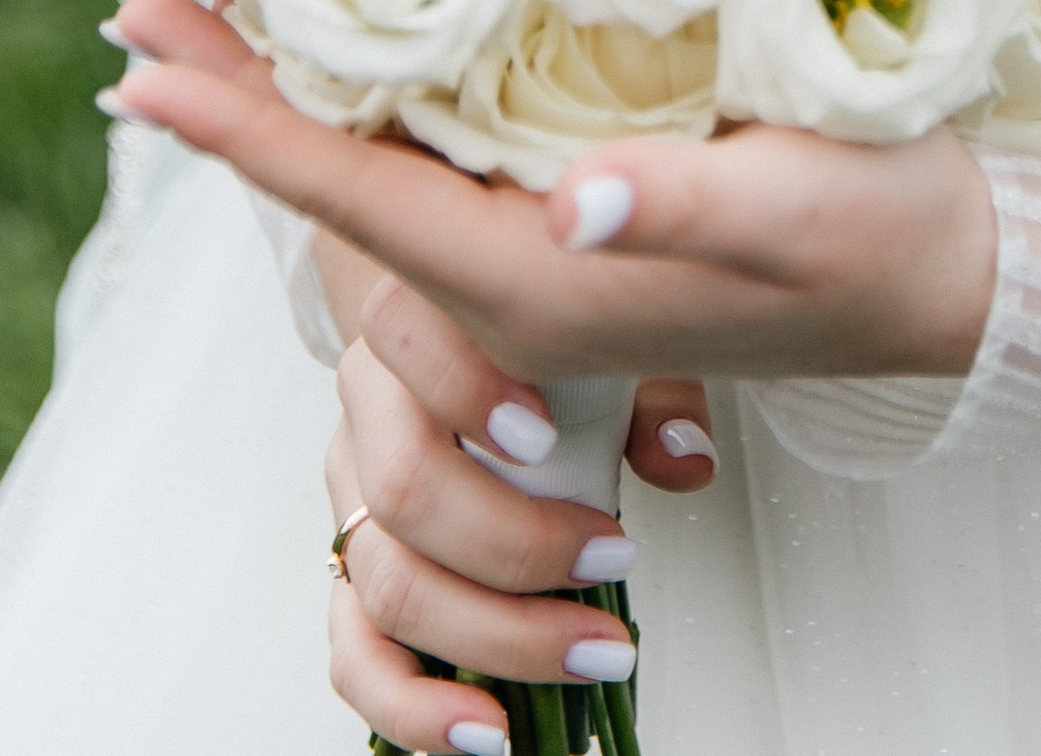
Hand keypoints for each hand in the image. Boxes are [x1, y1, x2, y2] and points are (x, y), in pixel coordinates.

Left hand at [103, 0, 997, 383]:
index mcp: (546, 282)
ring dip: (292, 91)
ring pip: (382, 168)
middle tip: (141, 7)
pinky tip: (353, 41)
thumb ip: (680, 204)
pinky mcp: (576, 216)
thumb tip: (572, 196)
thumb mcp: (795, 208)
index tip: (149, 73)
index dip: (252, 130)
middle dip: (238, 97)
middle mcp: (519, 278)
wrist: (947, 279)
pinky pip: (435, 159)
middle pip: (344, 181)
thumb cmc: (878, 239)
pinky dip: (368, 95)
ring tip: (216, 8)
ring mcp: (543, 253)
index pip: (363, 199)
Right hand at [322, 275, 713, 754]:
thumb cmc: (543, 343)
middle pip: (407, 492)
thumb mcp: (606, 335)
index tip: (544, 438)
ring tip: (588, 654)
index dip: (468, 391)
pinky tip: (489, 727)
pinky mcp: (355, 576)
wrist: (462, 345)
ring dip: (494, 636)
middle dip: (517, 546)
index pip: (409, 341)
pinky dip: (416, 706)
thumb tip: (686, 458)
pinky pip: (356, 655)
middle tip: (614, 564)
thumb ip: (652, 383)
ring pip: (387, 585)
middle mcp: (370, 415)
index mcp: (415, 326)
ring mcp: (354, 501)